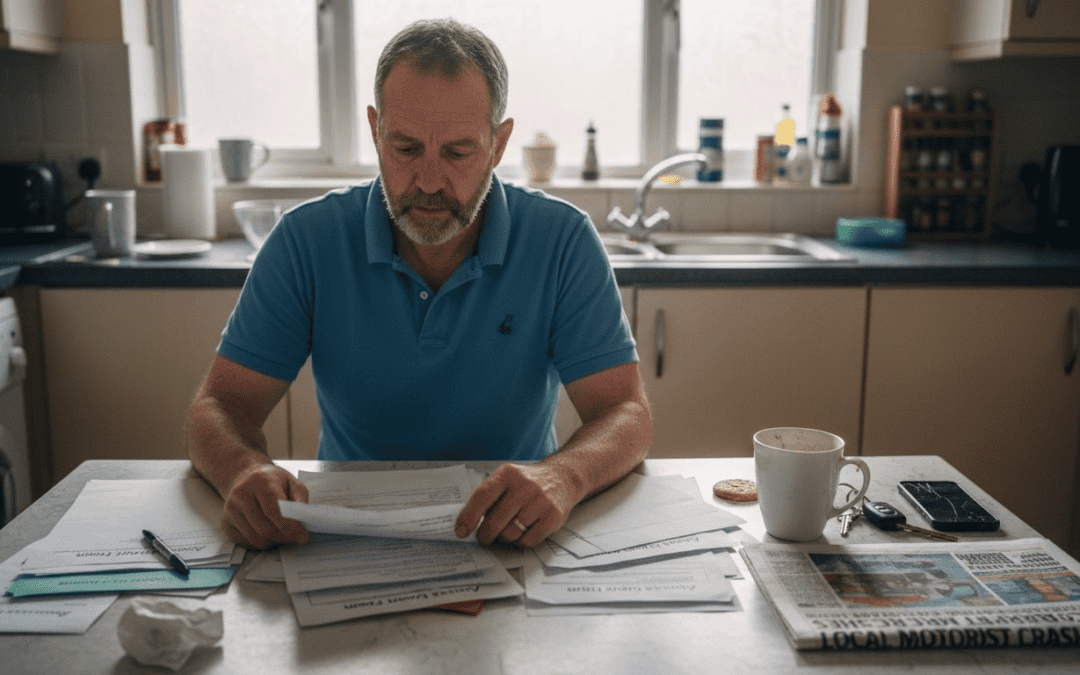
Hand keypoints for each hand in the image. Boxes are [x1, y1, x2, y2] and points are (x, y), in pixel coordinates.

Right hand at [221, 464, 310, 549]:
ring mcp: (230, 511)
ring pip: (256, 540)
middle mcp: (241, 496)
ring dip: (274, 541)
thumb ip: (300, 499)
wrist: (245, 476)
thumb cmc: (271, 480)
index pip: (274, 510)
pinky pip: (247, 543)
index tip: (304, 537)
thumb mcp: (291, 481)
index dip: (291, 527)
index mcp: (260, 482)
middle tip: (296, 536)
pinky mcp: (225, 523)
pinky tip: (267, 530)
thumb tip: (304, 521)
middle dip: (285, 537)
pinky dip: (261, 542)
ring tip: (282, 531)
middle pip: (265, 529)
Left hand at [455, 463, 576, 547]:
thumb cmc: (527, 482)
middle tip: (484, 537)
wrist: (563, 477)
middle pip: (495, 520)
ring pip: (511, 533)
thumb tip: (467, 524)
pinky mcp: (553, 516)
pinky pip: (528, 541)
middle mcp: (525, 485)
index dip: (469, 516)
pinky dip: (521, 542)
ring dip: (505, 538)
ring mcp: (541, 501)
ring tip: (507, 531)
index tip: (461, 532)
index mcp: (508, 473)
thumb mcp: (507, 478)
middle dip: (485, 534)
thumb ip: (489, 496)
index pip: (483, 496)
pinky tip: (523, 532)